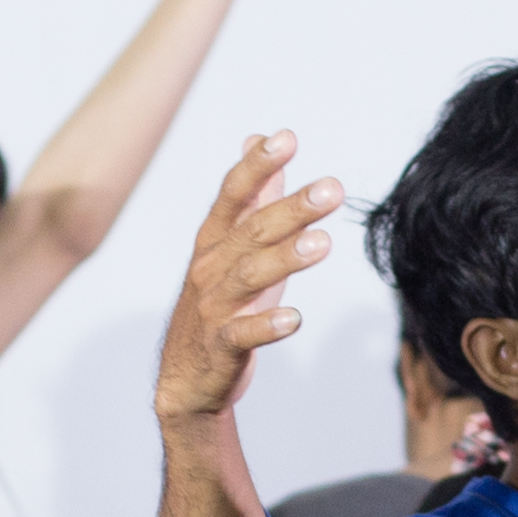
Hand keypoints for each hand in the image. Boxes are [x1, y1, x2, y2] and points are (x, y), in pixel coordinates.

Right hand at [157, 132, 339, 426]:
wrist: (186, 379)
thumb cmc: (219, 304)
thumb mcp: (233, 246)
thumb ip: (251, 194)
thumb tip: (257, 137)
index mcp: (214, 241)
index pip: (233, 195)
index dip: (257, 166)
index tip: (286, 138)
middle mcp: (210, 269)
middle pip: (252, 232)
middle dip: (291, 208)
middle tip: (331, 188)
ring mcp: (213, 308)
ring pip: (249, 277)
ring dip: (285, 258)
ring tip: (323, 244)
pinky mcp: (221, 348)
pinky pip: (243, 334)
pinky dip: (267, 325)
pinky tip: (293, 318)